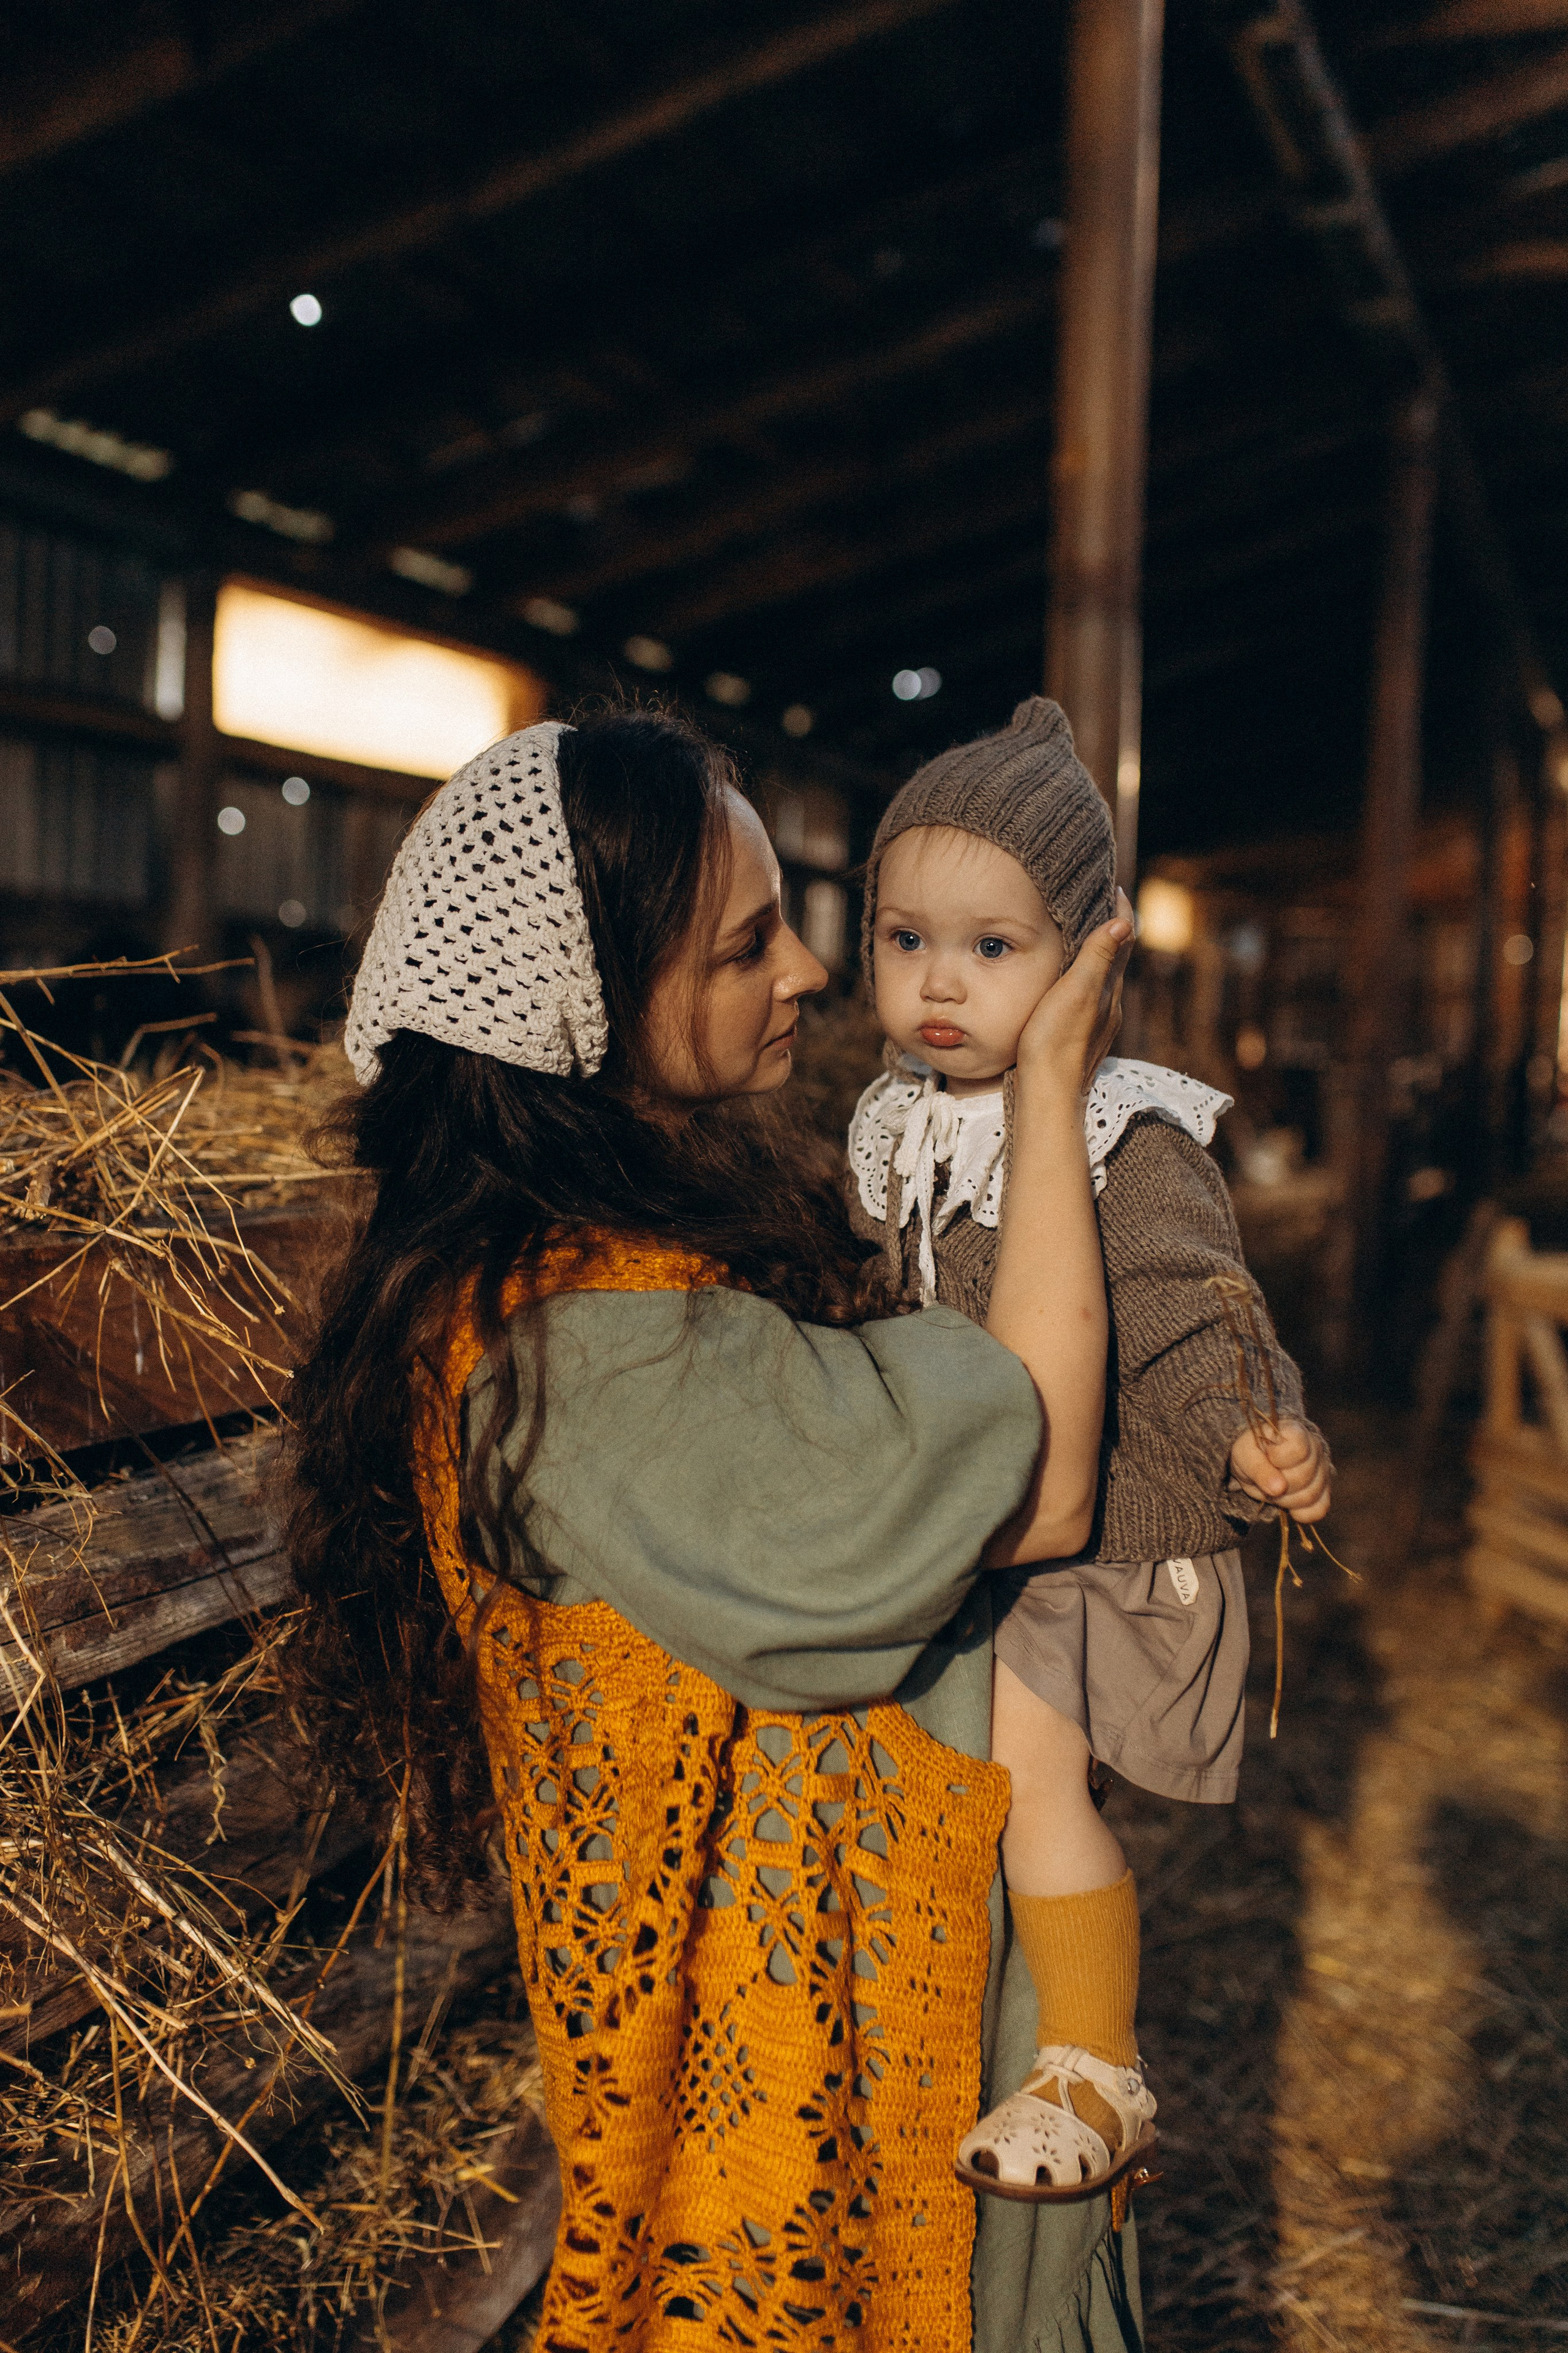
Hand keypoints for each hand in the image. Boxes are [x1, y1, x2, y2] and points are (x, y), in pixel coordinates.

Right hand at [1015, 889, 1133, 1098]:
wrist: (1046, 1093)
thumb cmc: (1055, 1042)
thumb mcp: (1077, 992)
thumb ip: (1098, 958)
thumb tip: (1124, 922)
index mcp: (1109, 989)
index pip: (1123, 940)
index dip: (1119, 911)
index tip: (1110, 886)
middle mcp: (1109, 1004)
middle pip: (1116, 956)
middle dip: (1109, 927)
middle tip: (1095, 900)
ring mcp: (1097, 1022)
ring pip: (1103, 976)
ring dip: (1098, 951)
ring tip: (1082, 930)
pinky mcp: (1081, 1036)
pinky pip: (1089, 995)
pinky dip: (1086, 975)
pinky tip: (1070, 979)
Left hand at [1229, 1419, 1331, 1523]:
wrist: (1257, 1459)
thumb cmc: (1252, 1451)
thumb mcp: (1245, 1454)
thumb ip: (1258, 1468)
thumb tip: (1278, 1489)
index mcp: (1297, 1432)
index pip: (1298, 1450)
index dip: (1278, 1458)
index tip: (1266, 1454)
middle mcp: (1316, 1449)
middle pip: (1303, 1477)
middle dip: (1277, 1484)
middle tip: (1266, 1477)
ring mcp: (1323, 1471)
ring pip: (1311, 1496)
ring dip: (1285, 1499)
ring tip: (1273, 1489)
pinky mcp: (1324, 1491)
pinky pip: (1318, 1509)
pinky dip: (1300, 1513)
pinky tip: (1288, 1505)